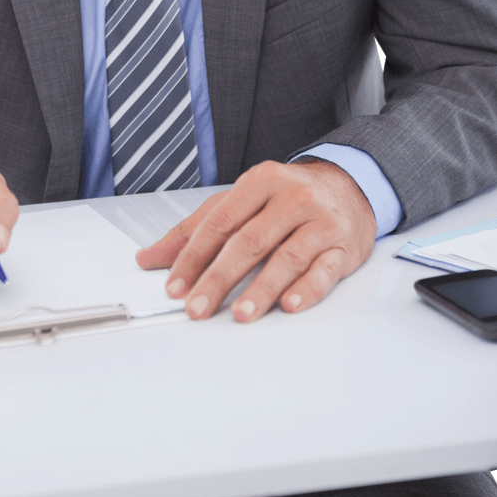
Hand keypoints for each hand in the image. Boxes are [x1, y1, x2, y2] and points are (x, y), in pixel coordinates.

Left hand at [136, 159, 376, 322]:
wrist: (348, 187)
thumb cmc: (285, 198)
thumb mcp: (238, 202)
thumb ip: (194, 230)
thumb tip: (148, 258)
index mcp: (260, 181)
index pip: (219, 222)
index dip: (193, 256)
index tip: (175, 286)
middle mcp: (291, 197)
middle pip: (249, 241)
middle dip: (219, 278)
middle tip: (197, 307)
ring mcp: (320, 222)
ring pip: (287, 258)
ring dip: (260, 290)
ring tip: (239, 314)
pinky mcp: (343, 247)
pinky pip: (324, 271)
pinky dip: (306, 290)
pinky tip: (288, 305)